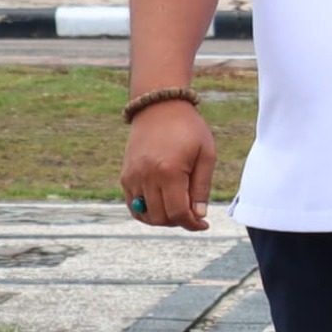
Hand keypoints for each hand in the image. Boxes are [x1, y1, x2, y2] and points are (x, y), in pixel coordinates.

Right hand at [121, 99, 215, 231]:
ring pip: (145, 215)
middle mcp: (147, 177)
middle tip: (192, 215)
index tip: (203, 225)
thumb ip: (202, 187)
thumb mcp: (206, 154)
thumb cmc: (188, 128)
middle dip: (179, 222)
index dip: (192, 224)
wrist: (159, 106)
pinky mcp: (125, 176)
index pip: (177, 212)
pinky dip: (147, 212)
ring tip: (178, 209)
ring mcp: (132, 177)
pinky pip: (133, 206)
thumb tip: (199, 215)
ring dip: (163, 219)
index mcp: (169, 171)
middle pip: (160, 218)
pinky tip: (163, 205)